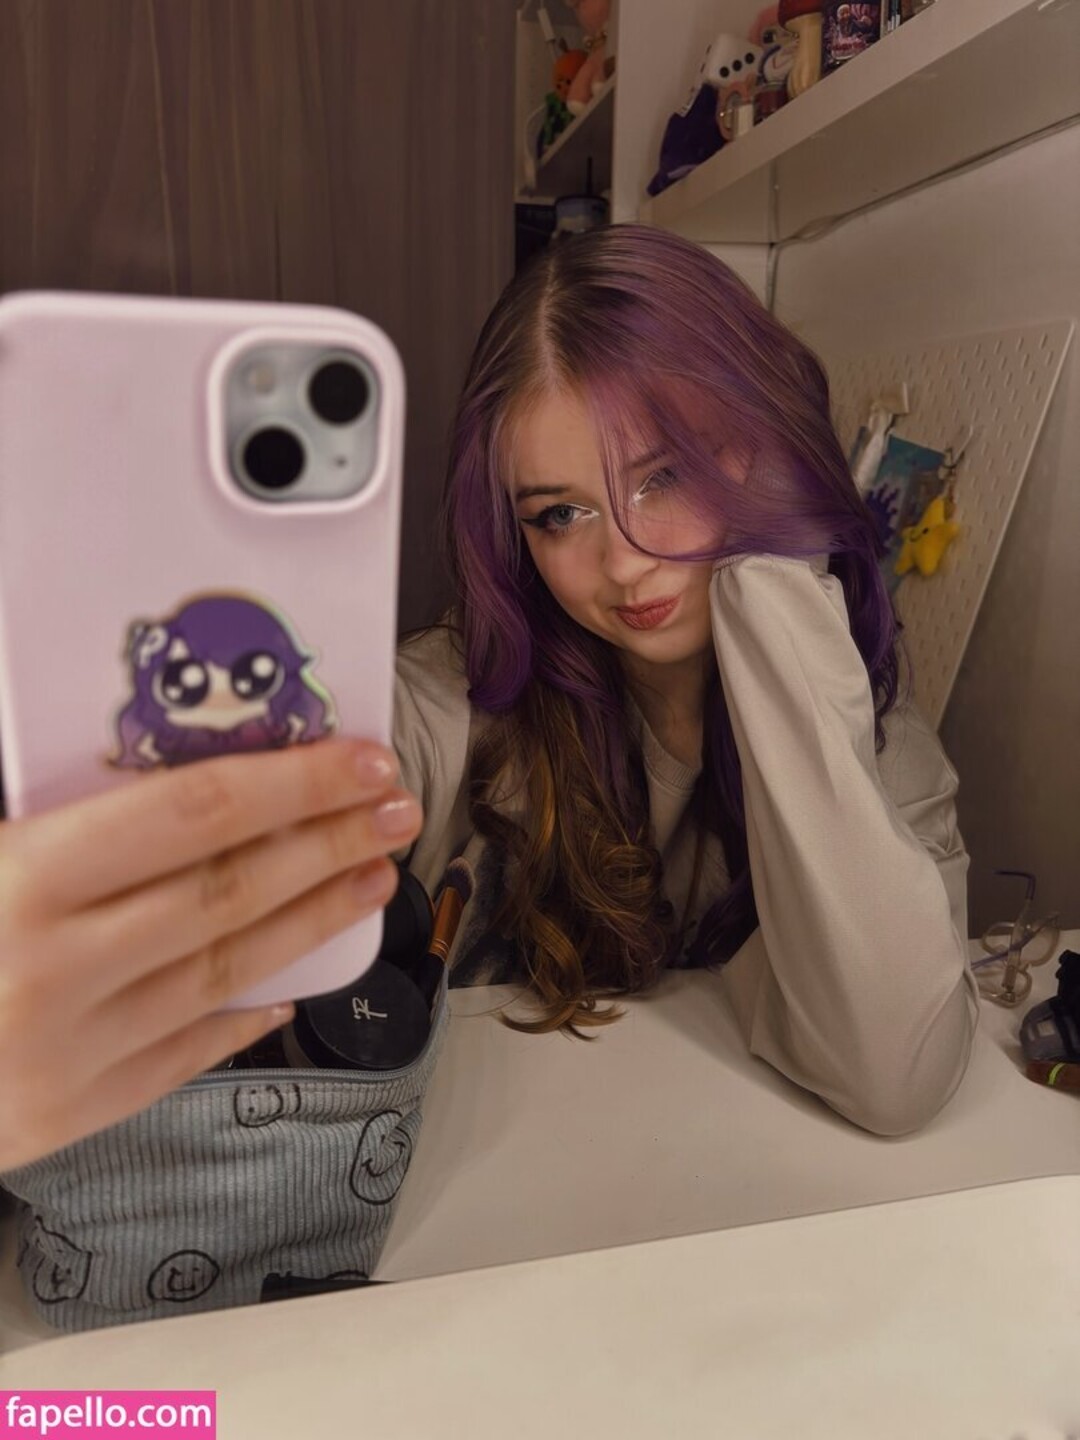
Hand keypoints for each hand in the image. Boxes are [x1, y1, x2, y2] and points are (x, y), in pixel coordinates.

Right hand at [0, 738, 422, 1169]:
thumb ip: (33, 800)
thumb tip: (131, 747)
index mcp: (18, 882)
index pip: (192, 814)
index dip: (291, 781)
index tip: (359, 758)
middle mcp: (57, 967)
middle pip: (230, 890)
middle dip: (328, 842)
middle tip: (395, 808)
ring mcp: (72, 1050)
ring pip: (228, 969)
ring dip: (315, 920)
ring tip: (372, 877)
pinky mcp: (71, 1115)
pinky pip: (186, 1054)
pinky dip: (247, 1013)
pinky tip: (293, 982)